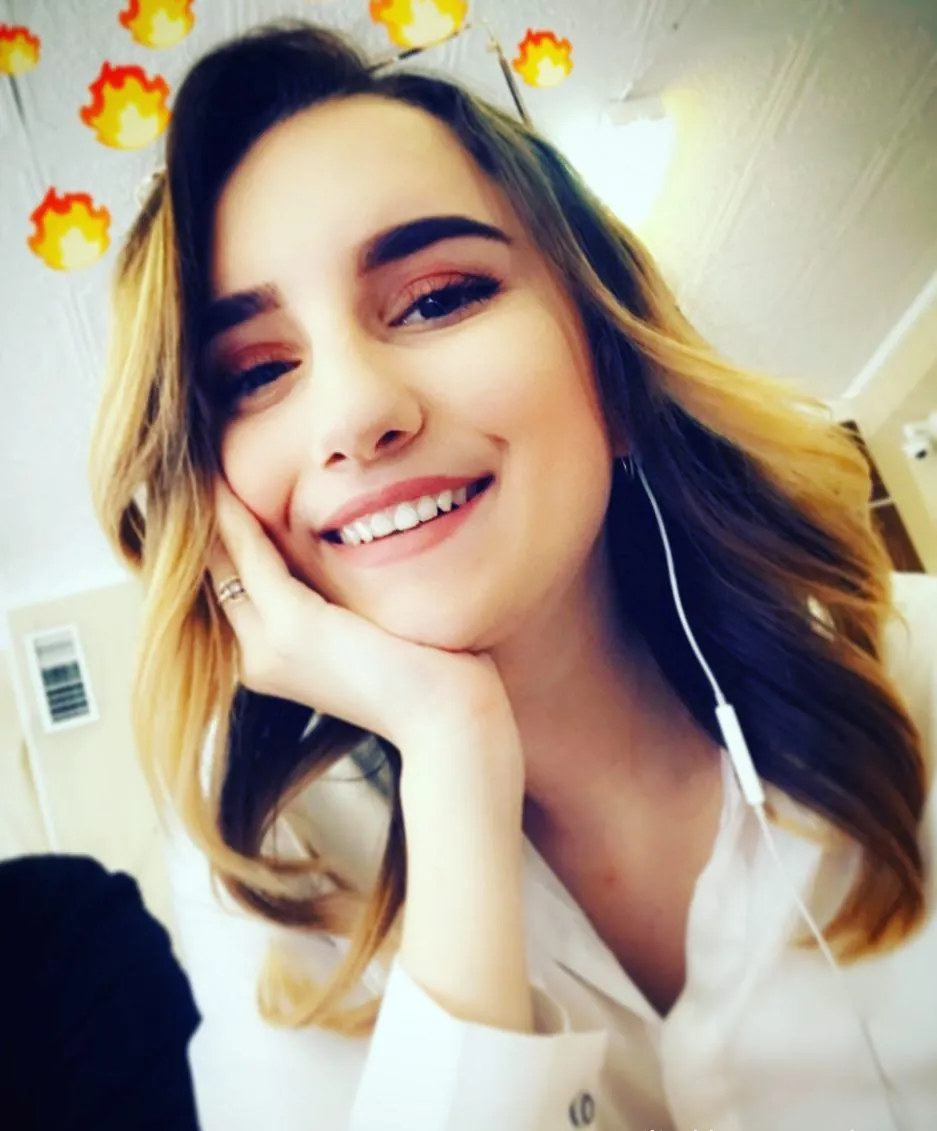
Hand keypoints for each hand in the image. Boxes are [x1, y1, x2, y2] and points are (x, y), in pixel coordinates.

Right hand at [206, 479, 522, 791]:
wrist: (447, 724)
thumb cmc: (427, 680)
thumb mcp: (372, 636)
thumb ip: (346, 606)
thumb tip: (353, 569)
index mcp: (272, 661)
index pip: (229, 589)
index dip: (215, 542)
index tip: (210, 493)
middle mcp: (257, 658)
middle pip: (211, 575)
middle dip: (198, 523)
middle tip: (187, 468)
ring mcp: (269, 646)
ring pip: (220, 562)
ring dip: (207, 511)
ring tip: (195, 464)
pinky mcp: (293, 628)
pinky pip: (250, 556)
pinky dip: (233, 517)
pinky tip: (223, 484)